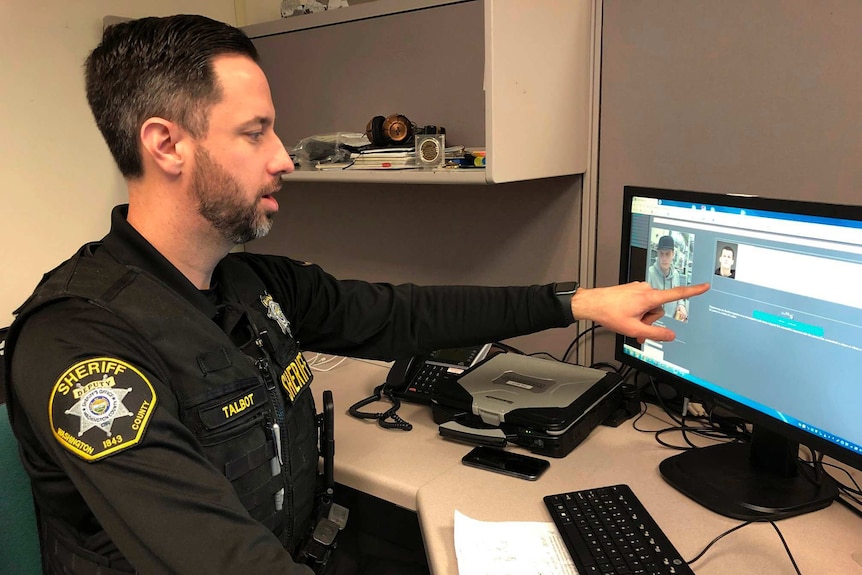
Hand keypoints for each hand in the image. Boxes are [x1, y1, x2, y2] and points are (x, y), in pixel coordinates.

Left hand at [570, 281, 708, 341]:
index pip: (676, 294)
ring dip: (643, 317)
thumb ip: (655, 334)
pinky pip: (642, 303)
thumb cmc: (609, 313)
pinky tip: (626, 316)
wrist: (592, 303)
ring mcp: (638, 289)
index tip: (705, 286)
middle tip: (637, 326)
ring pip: (650, 307)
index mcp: (649, 297)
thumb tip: (670, 336)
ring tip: (629, 320)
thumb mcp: (634, 329)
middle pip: (660, 308)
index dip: (693, 291)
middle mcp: (646, 289)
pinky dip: (638, 312)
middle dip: (651, 320)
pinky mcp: (633, 290)